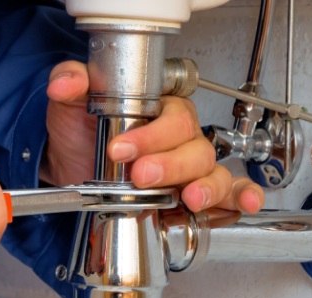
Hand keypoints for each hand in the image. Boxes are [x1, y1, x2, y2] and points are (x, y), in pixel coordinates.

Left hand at [41, 61, 264, 213]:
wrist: (71, 168)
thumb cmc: (82, 133)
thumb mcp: (71, 106)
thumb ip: (71, 83)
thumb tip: (67, 81)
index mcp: (161, 111)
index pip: (173, 117)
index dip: (151, 134)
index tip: (120, 148)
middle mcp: (182, 138)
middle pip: (195, 147)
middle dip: (170, 164)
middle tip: (140, 174)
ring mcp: (191, 168)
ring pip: (213, 172)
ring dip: (206, 185)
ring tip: (189, 197)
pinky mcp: (192, 195)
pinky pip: (228, 195)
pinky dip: (240, 198)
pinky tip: (244, 202)